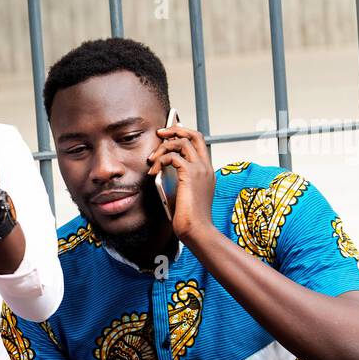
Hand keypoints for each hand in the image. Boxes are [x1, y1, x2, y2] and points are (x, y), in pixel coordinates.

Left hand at [146, 124, 213, 241]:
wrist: (197, 230)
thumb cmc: (189, 217)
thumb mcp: (184, 193)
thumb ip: (178, 179)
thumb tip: (163, 170)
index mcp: (206, 171)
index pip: (198, 143)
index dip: (183, 135)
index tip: (167, 136)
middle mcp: (206, 167)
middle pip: (195, 135)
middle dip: (176, 129)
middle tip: (160, 133)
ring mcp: (200, 170)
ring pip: (182, 142)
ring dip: (163, 147)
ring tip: (152, 160)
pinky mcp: (190, 175)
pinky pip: (173, 157)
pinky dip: (160, 161)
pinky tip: (153, 172)